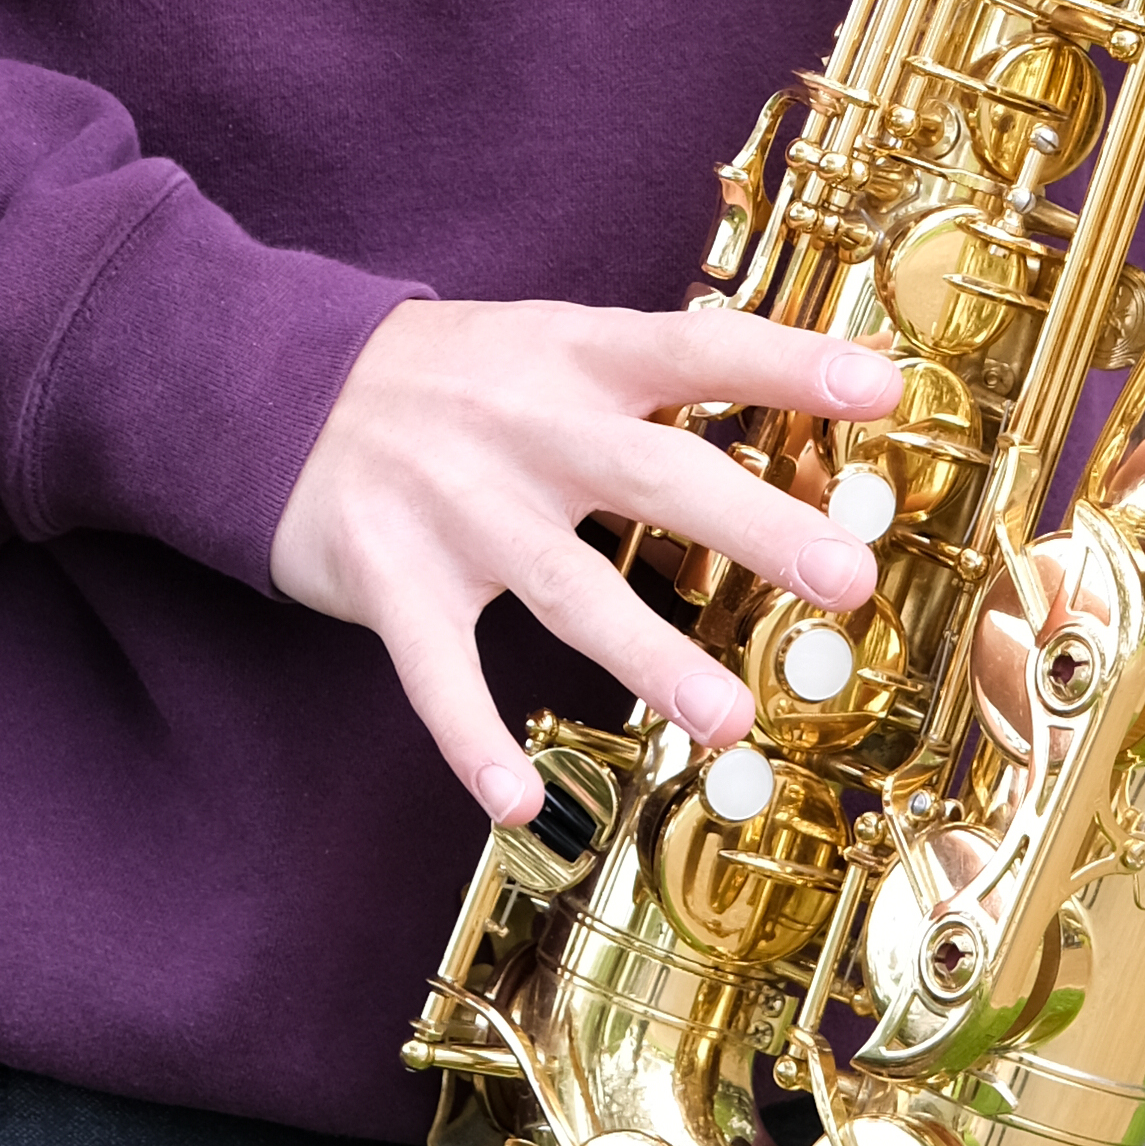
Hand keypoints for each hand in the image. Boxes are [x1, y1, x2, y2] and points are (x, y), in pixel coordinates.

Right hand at [270, 299, 903, 821]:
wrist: (265, 384)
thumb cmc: (441, 375)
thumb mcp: (542, 342)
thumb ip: (645, 377)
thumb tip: (788, 394)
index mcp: (574, 358)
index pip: (696, 348)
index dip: (788, 363)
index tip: (880, 385)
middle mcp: (526, 430)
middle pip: (656, 475)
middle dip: (756, 526)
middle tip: (847, 577)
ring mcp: (458, 509)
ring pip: (571, 588)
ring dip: (652, 658)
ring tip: (728, 719)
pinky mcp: (392, 579)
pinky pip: (438, 673)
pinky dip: (472, 739)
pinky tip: (518, 803)